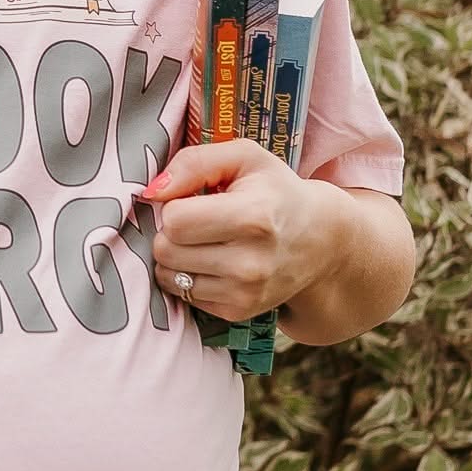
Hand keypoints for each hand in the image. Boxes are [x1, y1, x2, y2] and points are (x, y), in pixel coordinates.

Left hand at [138, 139, 341, 326]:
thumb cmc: (275, 191)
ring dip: (176, 258)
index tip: (194, 200)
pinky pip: (183, 296)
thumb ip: (194, 162)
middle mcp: (251, 263)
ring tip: (206, 241)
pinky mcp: (237, 312)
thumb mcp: (244, 158)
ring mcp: (245, 293)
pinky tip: (215, 263)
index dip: (175, 205)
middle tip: (199, 221)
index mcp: (254, 217)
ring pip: (168, 277)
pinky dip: (190, 278)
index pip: (175, 220)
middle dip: (171, 232)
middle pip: (165, 250)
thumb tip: (151, 192)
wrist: (320, 240)